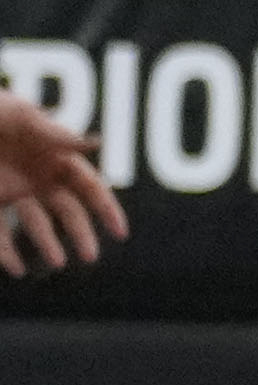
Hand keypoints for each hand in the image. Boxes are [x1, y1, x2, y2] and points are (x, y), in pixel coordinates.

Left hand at [0, 94, 123, 274]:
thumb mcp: (21, 115)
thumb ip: (55, 134)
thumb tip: (97, 142)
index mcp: (54, 155)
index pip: (89, 186)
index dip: (107, 209)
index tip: (120, 233)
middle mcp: (37, 176)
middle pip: (68, 210)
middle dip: (81, 234)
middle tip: (90, 257)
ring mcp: (11, 191)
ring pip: (36, 224)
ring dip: (48, 244)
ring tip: (57, 262)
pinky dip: (7, 253)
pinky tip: (17, 268)